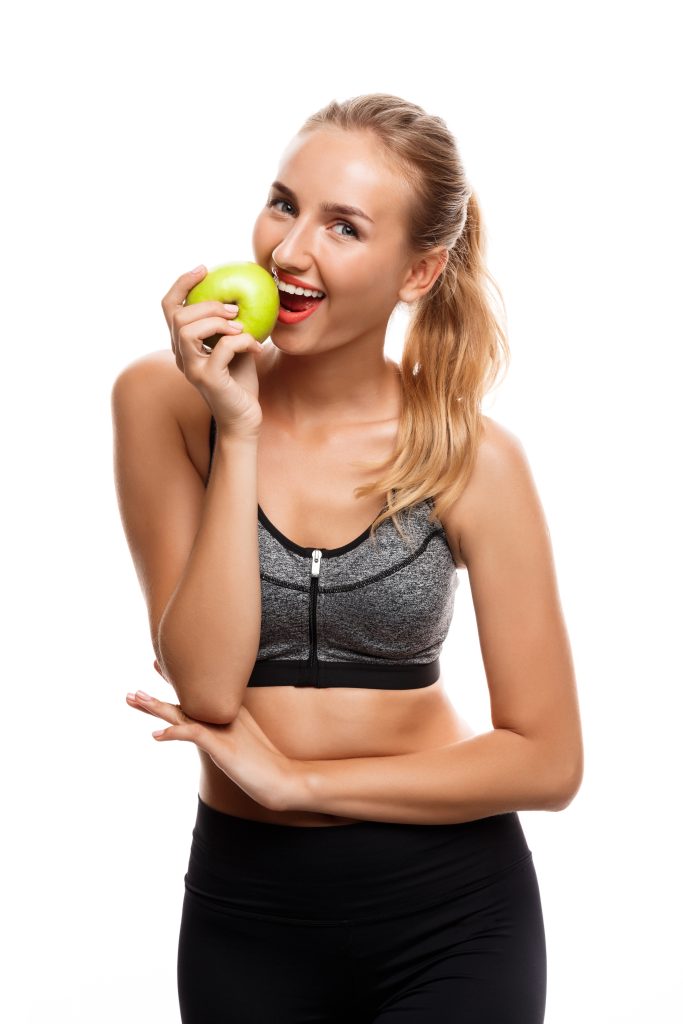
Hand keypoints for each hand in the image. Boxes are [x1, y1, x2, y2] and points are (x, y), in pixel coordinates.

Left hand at [125, 688, 296, 812]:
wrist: (283, 780)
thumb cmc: (262, 765)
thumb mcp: (241, 745)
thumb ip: (226, 735)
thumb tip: (211, 735)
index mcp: (225, 715)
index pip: (195, 696)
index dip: (174, 683)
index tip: (156, 666)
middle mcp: (222, 717)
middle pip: (184, 701)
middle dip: (156, 696)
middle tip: (132, 691)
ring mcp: (222, 730)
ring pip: (184, 713)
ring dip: (157, 706)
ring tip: (136, 699)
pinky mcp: (222, 746)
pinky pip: (194, 735)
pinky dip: (174, 732)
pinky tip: (156, 734)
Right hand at [160, 266, 264, 438]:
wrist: (245, 418)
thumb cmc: (241, 382)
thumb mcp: (236, 345)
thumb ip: (231, 323)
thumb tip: (243, 292)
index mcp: (183, 345)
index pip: (169, 307)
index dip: (182, 284)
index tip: (204, 269)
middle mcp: (180, 355)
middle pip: (178, 316)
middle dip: (208, 305)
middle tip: (234, 309)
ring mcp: (191, 368)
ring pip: (188, 330)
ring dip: (218, 322)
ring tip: (241, 327)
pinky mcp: (207, 379)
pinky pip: (221, 349)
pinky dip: (242, 342)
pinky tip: (256, 349)